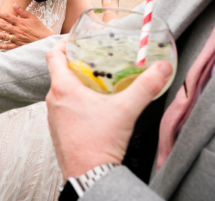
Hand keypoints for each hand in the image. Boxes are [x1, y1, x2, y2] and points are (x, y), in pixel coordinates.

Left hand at [0, 3, 52, 48]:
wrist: (47, 42)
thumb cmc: (41, 30)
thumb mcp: (33, 18)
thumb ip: (23, 12)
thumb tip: (14, 5)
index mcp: (21, 22)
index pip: (7, 16)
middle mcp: (18, 30)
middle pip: (3, 25)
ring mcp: (17, 39)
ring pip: (3, 36)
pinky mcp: (19, 46)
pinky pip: (8, 47)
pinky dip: (1, 46)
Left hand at [45, 38, 172, 177]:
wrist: (89, 175)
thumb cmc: (99, 144)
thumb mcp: (126, 110)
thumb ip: (145, 87)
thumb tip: (161, 69)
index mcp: (63, 89)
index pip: (53, 56)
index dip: (63, 44)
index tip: (75, 40)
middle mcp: (53, 100)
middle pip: (59, 72)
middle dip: (77, 64)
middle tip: (95, 61)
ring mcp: (54, 116)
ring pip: (62, 91)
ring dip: (77, 84)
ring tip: (97, 83)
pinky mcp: (59, 129)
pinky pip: (64, 108)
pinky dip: (76, 102)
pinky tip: (94, 107)